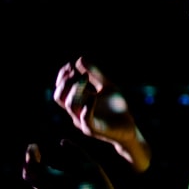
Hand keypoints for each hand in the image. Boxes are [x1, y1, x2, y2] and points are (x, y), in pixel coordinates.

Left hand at [23, 139, 146, 188]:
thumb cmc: (97, 187)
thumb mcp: (89, 165)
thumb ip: (76, 151)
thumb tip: (63, 141)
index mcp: (54, 181)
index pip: (32, 167)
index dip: (31, 155)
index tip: (33, 145)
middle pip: (30, 177)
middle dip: (31, 163)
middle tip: (35, 151)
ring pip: (38, 184)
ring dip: (38, 171)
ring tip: (45, 161)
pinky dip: (45, 178)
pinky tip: (56, 173)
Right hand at [53, 57, 149, 171]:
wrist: (129, 128)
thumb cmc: (116, 108)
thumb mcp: (107, 86)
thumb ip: (95, 74)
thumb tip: (79, 59)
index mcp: (78, 102)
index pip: (61, 89)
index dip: (62, 77)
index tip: (70, 66)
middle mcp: (77, 111)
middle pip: (59, 97)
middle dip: (65, 82)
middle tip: (76, 73)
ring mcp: (83, 121)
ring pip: (70, 105)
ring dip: (75, 90)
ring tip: (85, 79)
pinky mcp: (94, 129)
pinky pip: (85, 119)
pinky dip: (88, 106)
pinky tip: (94, 95)